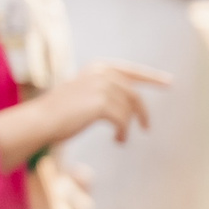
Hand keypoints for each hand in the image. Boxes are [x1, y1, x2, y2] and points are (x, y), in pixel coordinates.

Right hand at [51, 62, 168, 143]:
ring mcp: (102, 88)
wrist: (39, 121)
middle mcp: (101, 74)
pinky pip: (122, 121)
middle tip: (146, 127)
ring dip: (127, 126)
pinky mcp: (102, 104)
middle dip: (142, 112)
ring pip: (128, 110)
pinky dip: (122, 132)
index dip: (152, 77)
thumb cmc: (57, 112)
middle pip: (134, 94)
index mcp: (97, 68)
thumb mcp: (82, 93)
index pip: (131, 71)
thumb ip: (103, 90)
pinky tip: (118, 140)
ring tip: (120, 137)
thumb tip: (130, 100)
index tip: (169, 83)